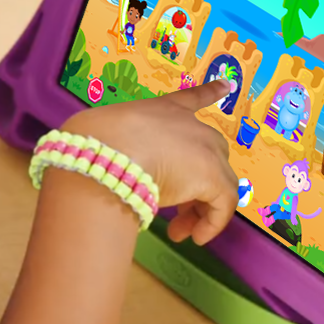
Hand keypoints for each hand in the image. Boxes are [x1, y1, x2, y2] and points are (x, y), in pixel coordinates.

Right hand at [58, 80, 237, 244]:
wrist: (106, 153)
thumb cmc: (96, 145)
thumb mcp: (108, 143)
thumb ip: (119, 153)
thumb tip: (110, 176)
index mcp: (165, 110)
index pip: (192, 98)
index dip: (211, 92)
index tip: (227, 85)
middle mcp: (191, 125)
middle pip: (212, 152)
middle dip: (198, 183)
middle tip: (177, 209)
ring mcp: (206, 148)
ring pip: (219, 182)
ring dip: (200, 209)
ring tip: (179, 231)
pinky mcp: (213, 176)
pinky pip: (222, 205)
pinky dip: (211, 224)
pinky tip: (193, 238)